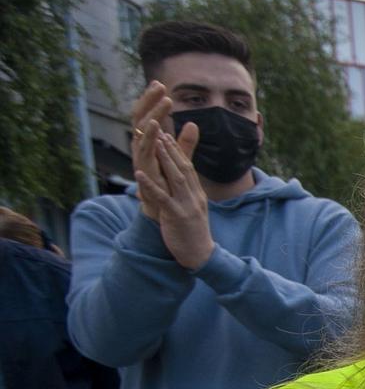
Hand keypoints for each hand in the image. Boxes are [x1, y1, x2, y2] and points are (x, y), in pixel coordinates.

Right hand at [128, 84, 174, 217]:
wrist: (163, 210)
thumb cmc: (167, 184)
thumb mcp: (178, 160)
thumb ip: (184, 144)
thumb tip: (193, 124)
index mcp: (149, 143)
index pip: (149, 116)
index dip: (153, 101)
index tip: (161, 84)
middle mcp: (142, 147)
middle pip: (142, 118)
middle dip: (150, 101)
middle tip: (160, 86)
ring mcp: (141, 157)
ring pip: (143, 131)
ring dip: (153, 114)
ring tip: (162, 102)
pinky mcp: (144, 169)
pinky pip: (144, 150)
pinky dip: (147, 136)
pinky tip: (154, 124)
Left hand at [136, 123, 214, 270]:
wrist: (200, 256)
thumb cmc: (193, 234)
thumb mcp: (192, 210)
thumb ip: (187, 194)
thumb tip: (181, 183)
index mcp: (197, 195)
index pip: (188, 168)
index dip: (177, 151)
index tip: (167, 137)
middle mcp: (194, 197)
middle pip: (183, 168)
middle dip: (171, 149)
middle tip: (160, 132)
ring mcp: (187, 206)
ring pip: (176, 178)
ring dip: (165, 160)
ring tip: (155, 144)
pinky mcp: (176, 216)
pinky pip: (162, 198)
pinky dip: (150, 185)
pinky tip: (139, 174)